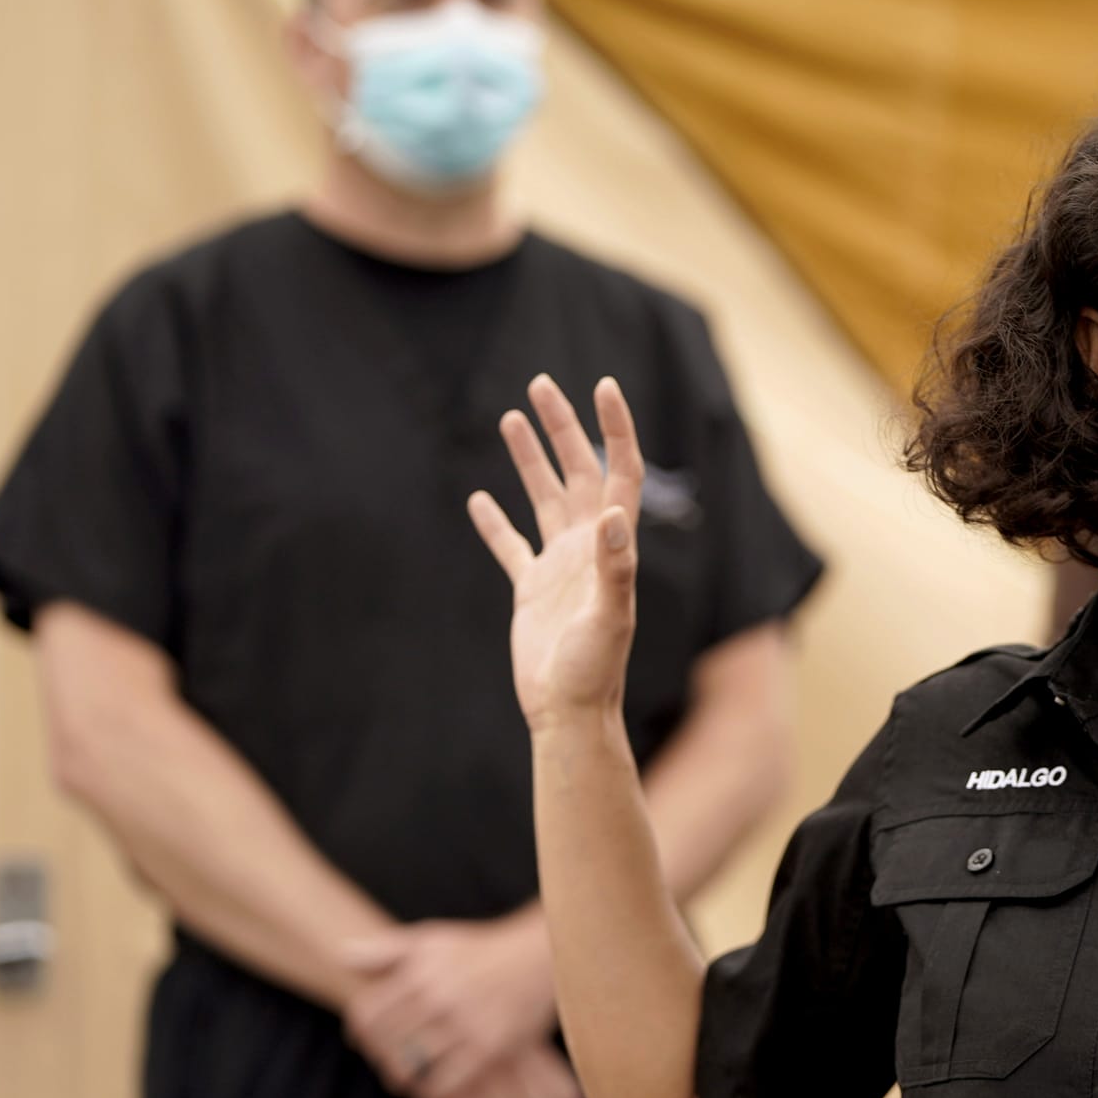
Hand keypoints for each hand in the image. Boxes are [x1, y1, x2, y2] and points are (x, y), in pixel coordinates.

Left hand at [343, 914, 557, 1097]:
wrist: (540, 957)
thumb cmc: (480, 950)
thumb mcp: (434, 939)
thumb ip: (387, 949)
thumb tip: (341, 957)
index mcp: (422, 971)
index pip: (368, 1013)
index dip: (359, 1032)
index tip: (364, 1041)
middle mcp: (440, 996)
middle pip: (386, 1042)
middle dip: (380, 1056)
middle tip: (387, 1063)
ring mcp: (465, 1024)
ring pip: (411, 1065)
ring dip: (402, 1078)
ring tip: (405, 1080)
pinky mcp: (490, 1048)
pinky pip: (445, 1084)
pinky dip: (431, 1094)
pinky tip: (431, 1093)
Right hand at [469, 375, 646, 729]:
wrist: (568, 712)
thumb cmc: (594, 669)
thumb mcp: (610, 616)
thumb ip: (615, 566)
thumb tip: (610, 516)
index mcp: (611, 545)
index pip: (619, 472)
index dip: (614, 429)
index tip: (601, 387)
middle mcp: (587, 547)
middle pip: (577, 473)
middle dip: (562, 428)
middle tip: (540, 385)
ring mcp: (558, 566)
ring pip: (543, 499)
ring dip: (530, 460)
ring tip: (512, 418)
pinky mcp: (530, 590)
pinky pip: (511, 546)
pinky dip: (496, 522)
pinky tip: (479, 498)